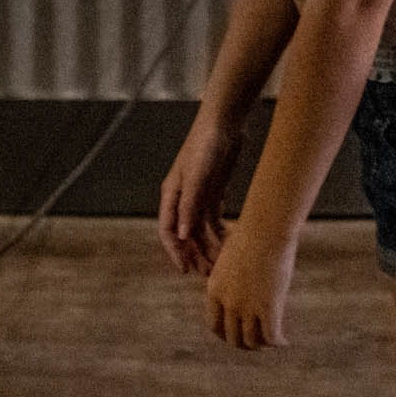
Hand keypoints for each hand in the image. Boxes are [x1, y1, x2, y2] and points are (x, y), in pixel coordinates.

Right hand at [157, 115, 241, 276]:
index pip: (167, 230)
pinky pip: (213, 218)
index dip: (175, 252)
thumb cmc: (206, 144)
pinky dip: (219, 232)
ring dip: (208, 247)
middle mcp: (182, 197)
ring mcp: (199, 194)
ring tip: (219, 265)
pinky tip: (229, 244)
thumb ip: (189, 205)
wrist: (225, 122)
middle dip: (194, 254)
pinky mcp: (214, 190)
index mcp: (172, 194)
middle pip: (185, 233)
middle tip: (207, 274)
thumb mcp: (197, 176)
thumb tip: (181, 236)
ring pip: (200, 228)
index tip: (185, 270)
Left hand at [204, 222, 295, 349]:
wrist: (267, 227)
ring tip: (271, 343)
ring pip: (252, 341)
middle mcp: (228, 302)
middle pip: (232, 338)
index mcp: (215, 289)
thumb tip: (243, 285)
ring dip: (261, 346)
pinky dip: (277, 343)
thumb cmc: (254, 234)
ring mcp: (247, 306)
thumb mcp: (234, 257)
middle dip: (244, 344)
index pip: (214, 325)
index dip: (225, 335)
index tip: (236, 335)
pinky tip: (284, 343)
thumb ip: (234, 276)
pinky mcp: (268, 307)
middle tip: (256, 344)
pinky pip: (271, 336)